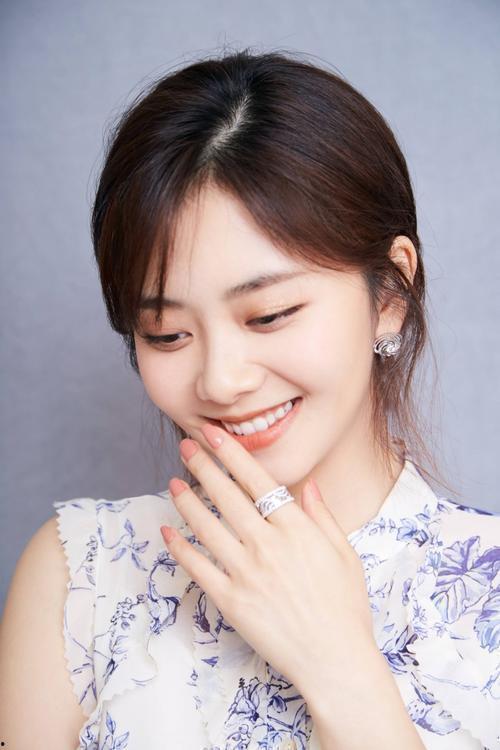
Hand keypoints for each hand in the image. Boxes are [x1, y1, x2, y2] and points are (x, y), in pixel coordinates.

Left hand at [160, 421, 376, 697]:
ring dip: (186, 501)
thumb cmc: (345, 608)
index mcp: (297, 530)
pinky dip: (180, 549)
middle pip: (226, 496)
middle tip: (186, 447)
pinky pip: (198, 568)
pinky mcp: (231, 601)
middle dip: (203, 466)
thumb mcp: (344, 554)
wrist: (335, 661)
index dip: (232, 454)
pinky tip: (168, 532)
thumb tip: (308, 484)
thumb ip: (322, 517)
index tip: (213, 434)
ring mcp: (246, 573)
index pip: (257, 480)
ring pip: (206, 527)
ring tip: (173, 483)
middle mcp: (267, 545)